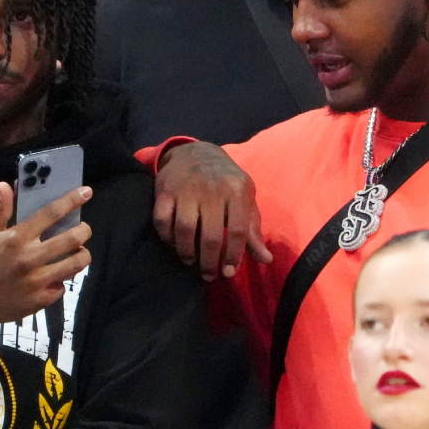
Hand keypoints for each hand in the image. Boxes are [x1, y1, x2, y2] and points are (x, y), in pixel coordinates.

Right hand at [0, 183, 93, 367]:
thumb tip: (6, 185)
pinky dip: (62, 279)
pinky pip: (62, 286)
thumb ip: (0, 210)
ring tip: (78, 251)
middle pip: (72, 239)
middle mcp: (30, 258)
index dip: (71, 200)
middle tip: (83, 228)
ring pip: (76, 264)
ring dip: (82, 255)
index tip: (86, 192)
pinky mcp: (40, 300)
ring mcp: (37, 281)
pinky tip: (54, 275)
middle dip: (84, 230)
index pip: (51, 213)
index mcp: (17, 238)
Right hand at [154, 142, 270, 281]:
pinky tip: (175, 244)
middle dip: (209, 262)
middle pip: (211, 235)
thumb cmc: (225, 181)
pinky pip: (162, 221)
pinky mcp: (165, 191)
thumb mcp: (245, 199)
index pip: (239, 230)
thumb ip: (253, 230)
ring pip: (185, 230)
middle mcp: (212, 190)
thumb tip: (267, 259)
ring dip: (187, 252)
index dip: (234, 256)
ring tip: (191, 261)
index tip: (228, 272)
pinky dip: (167, 238)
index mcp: (237, 190)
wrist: (195, 152)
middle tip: (208, 275)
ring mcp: (186, 189)